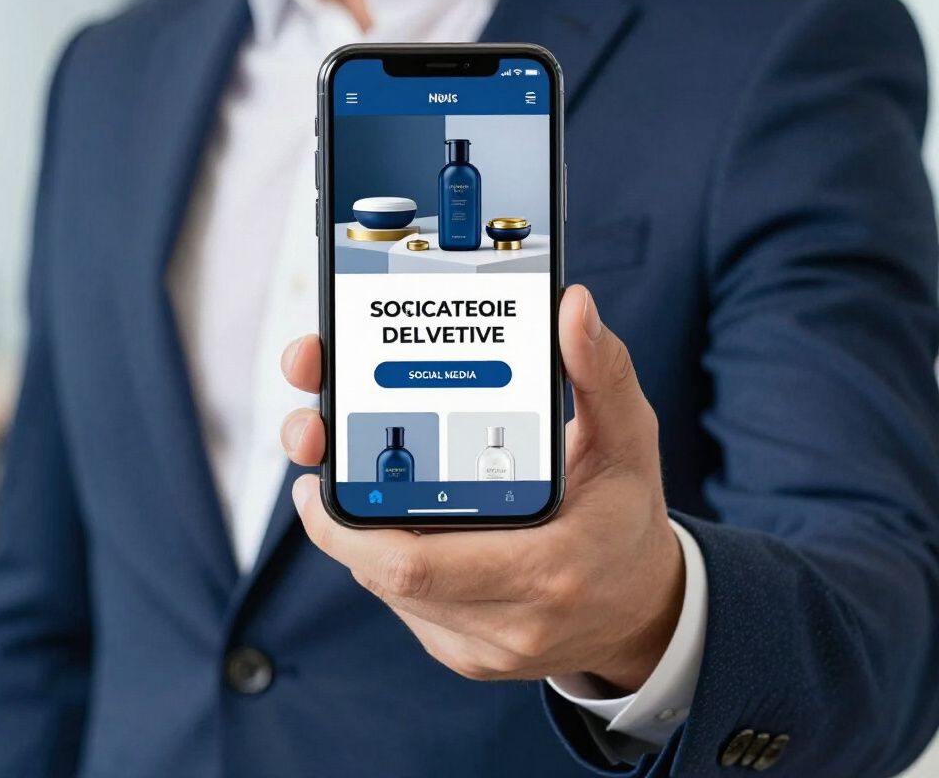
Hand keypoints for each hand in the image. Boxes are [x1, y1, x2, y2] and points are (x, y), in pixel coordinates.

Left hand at [279, 284, 683, 689]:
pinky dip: (386, 551)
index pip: (414, 564)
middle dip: (334, 513)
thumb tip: (571, 306)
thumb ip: (599, 371)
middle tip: (316, 447)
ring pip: (386, 585)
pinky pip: (404, 601)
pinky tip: (391, 506)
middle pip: (385, 572)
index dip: (345, 526)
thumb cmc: (628, 515)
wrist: (645, 608)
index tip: (312, 475)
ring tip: (351, 467)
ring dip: (359, 527)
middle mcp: (507, 623)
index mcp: (545, 570)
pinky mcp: (464, 651)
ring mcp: (481, 646)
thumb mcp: (629, 436)